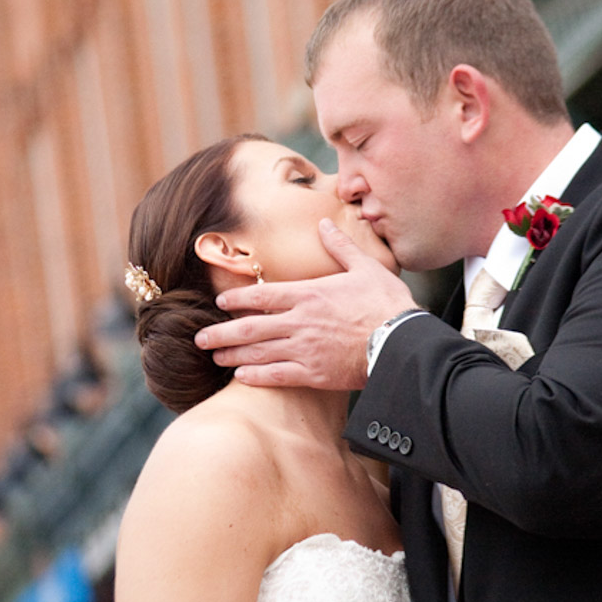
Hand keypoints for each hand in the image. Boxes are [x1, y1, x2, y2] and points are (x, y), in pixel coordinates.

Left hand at [195, 219, 418, 389]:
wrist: (402, 342)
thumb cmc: (387, 304)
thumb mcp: (365, 267)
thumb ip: (340, 247)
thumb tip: (324, 223)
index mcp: (309, 294)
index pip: (262, 295)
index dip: (237, 299)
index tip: (220, 303)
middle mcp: (300, 322)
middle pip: (250, 327)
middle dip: (221, 332)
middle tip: (199, 338)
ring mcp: (304, 350)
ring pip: (258, 353)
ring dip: (232, 355)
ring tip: (214, 357)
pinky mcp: (314, 374)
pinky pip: (277, 376)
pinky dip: (255, 377)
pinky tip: (240, 377)